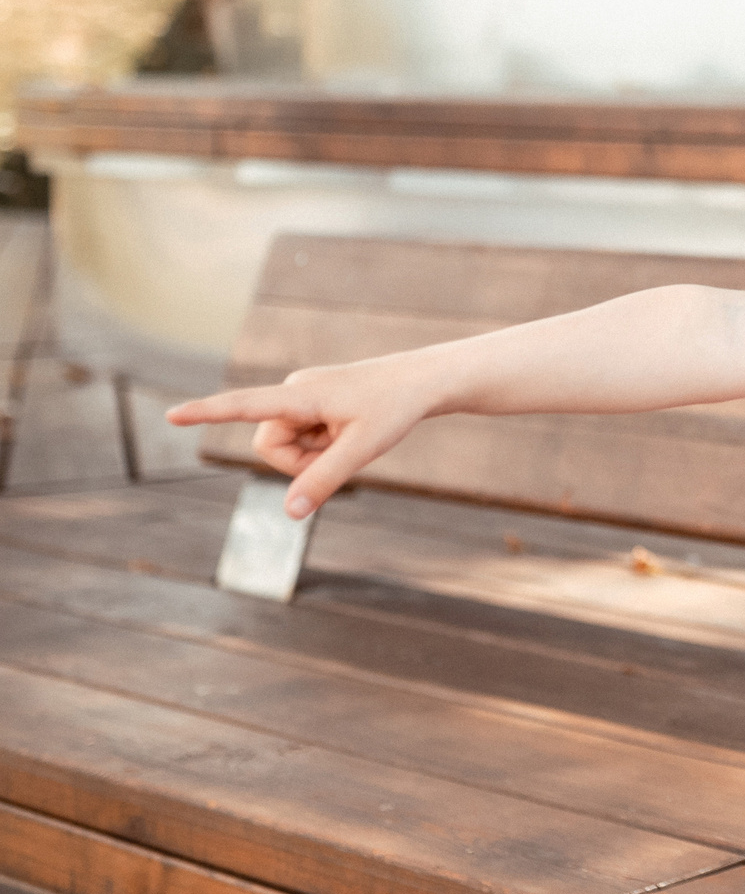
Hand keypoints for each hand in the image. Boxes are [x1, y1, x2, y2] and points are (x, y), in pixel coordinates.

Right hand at [165, 358, 435, 518]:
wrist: (424, 380)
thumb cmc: (396, 408)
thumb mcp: (363, 449)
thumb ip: (324, 480)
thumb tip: (288, 513)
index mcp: (301, 394)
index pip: (244, 405)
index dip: (207, 413)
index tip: (172, 415)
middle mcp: (295, 389)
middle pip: (270, 446)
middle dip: (298, 462)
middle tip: (342, 449)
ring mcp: (303, 395)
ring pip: (286, 445)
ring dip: (313, 454)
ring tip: (350, 435)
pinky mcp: (312, 401)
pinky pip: (302, 437)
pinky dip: (322, 445)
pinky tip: (349, 429)